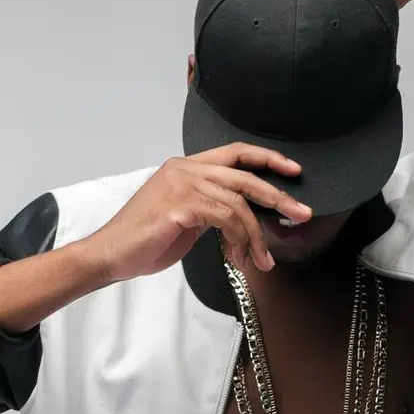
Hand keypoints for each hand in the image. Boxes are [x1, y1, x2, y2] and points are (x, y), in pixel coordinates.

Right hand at [89, 143, 312, 281]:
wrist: (110, 255)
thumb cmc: (145, 240)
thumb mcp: (185, 217)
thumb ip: (211, 208)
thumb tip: (244, 219)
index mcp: (186, 167)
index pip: (235, 153)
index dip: (267, 158)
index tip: (294, 171)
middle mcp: (185, 169)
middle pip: (245, 175)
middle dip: (278, 195)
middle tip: (302, 213)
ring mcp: (182, 185)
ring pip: (238, 203)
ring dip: (257, 235)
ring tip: (262, 260)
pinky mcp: (180, 206)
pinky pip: (225, 218)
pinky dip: (239, 239)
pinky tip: (239, 257)